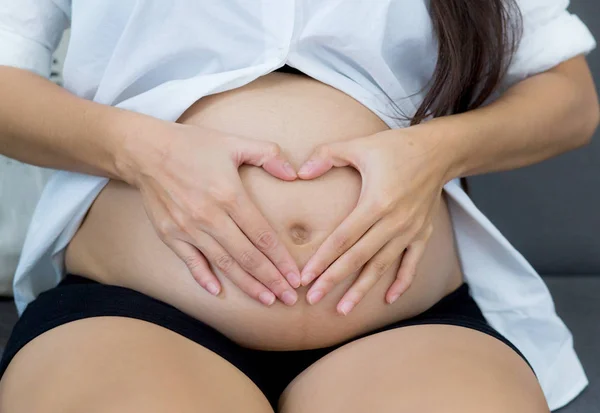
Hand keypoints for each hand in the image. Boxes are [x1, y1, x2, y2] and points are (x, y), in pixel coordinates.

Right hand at [121, 121, 300, 306]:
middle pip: (247, 256)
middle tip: (289, 298)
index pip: (262, 236)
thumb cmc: (193, 145)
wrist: (145, 151)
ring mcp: (189, 229)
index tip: (295, 276)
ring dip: (247, 285)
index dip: (281, 259)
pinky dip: (204, 278)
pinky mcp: (170, 235)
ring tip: (267, 300)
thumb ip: (268, 155)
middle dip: (271, 280)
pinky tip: (218, 292)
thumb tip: (295, 174)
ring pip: (224, 264)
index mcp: (229, 195)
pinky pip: (191, 262)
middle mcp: (210, 217)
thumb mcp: (234, 143)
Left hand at [297, 125, 449, 314]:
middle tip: (312, 298)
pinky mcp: (422, 234)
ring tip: (342, 310)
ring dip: (362, 289)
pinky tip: (388, 299)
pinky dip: (401, 283)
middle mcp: (394, 221)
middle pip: (359, 257)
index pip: (344, 237)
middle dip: (334, 279)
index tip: (305, 277)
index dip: (323, 259)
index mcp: (377, 201)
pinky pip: (412, 264)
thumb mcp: (359, 145)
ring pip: (382, 266)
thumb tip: (300, 172)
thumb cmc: (395, 147)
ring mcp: (410, 230)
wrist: (438, 151)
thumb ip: (327, 155)